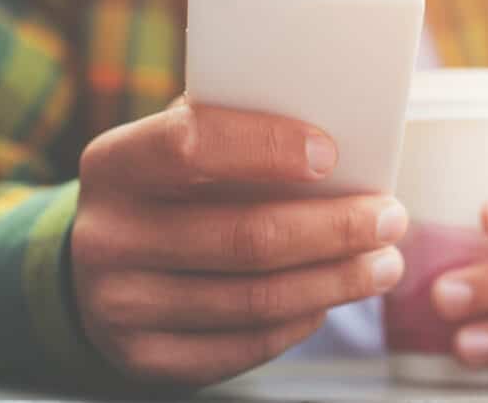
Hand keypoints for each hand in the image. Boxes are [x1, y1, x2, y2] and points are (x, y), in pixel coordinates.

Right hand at [72, 100, 407, 387]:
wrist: (98, 267)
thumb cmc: (166, 189)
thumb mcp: (178, 144)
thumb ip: (234, 131)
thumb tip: (332, 133)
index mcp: (114, 163)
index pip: (190, 145)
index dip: (267, 147)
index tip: (332, 153)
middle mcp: (106, 237)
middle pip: (245, 237)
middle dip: (335, 228)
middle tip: (390, 218)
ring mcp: (120, 306)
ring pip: (256, 299)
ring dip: (337, 281)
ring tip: (383, 263)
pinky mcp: (145, 358)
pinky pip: (246, 345)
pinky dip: (302, 320)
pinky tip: (330, 297)